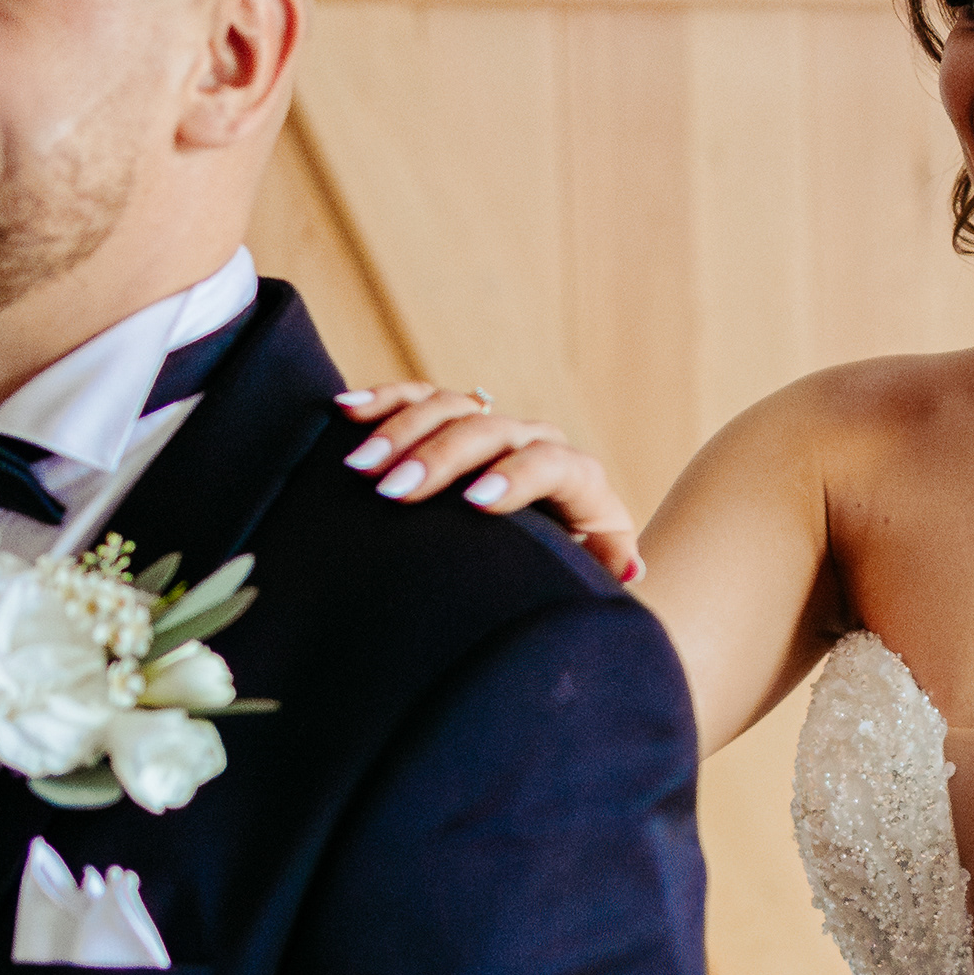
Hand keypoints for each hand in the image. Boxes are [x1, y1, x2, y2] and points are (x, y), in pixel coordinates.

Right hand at [331, 382, 642, 582]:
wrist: (555, 547)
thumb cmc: (572, 573)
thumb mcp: (596, 575)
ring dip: (400, 431)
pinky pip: (417, 399)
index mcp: (576, 480)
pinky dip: (382, 402)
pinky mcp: (453, 422)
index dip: (516, 477)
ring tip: (359, 466)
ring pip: (448, 407)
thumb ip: (608, 570)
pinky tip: (344, 411)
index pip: (551, 463)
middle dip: (439, 458)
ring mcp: (491, 428)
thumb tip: (629, 567)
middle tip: (394, 491)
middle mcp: (534, 442)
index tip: (475, 503)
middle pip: (488, 430)